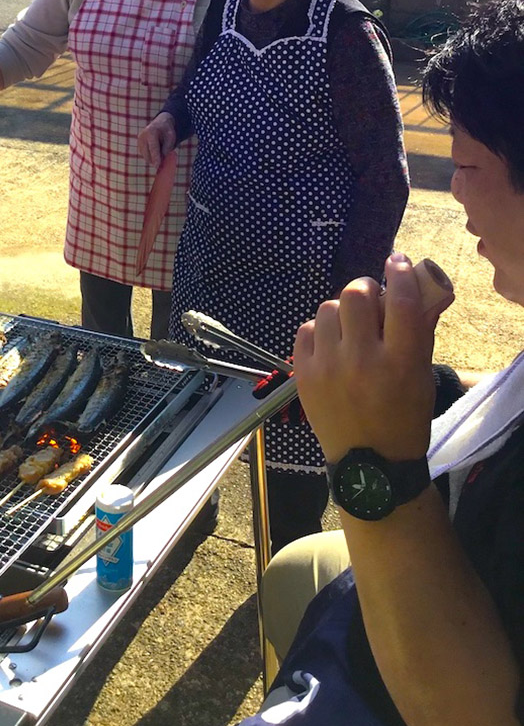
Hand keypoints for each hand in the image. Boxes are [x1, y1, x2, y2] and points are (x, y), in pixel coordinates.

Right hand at [137, 113, 176, 171]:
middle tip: (163, 161)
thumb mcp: (171, 137)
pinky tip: (156, 151)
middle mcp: (142, 136)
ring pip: (146, 156)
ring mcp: (139, 141)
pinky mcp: (138, 146)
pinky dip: (151, 156)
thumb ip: (167, 148)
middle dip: (155, 160)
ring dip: (153, 158)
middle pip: (148, 154)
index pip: (153, 148)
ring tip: (160, 150)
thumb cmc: (167, 131)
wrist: (160, 124)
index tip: (157, 166)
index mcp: (151, 132)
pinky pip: (145, 156)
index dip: (155, 157)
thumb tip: (162, 159)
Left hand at [292, 253, 439, 463]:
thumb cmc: (403, 417)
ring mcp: (329, 367)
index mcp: (401, 361)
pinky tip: (331, 345)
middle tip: (370, 298)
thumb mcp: (422, 375)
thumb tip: (414, 289)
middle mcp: (362, 360)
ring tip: (350, 328)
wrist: (370, 464)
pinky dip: (320, 331)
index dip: (400, 273)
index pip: (401, 301)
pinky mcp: (304, 375)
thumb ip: (418, 331)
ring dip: (342, 312)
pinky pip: (306, 330)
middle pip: (355, 295)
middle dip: (365, 289)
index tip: (397, 261)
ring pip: (328, 309)